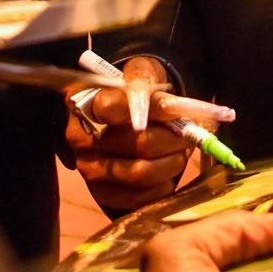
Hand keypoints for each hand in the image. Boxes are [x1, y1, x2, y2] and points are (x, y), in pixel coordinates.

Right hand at [67, 55, 191, 210]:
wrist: (126, 122)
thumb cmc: (135, 94)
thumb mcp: (141, 74)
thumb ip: (150, 82)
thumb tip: (172, 107)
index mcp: (85, 104)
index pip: (112, 106)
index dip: (151, 108)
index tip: (177, 108)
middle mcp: (82, 140)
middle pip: (138, 142)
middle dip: (173, 138)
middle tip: (190, 133)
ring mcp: (90, 170)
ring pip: (142, 172)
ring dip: (172, 162)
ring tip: (181, 151)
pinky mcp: (103, 195)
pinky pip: (141, 197)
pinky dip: (163, 185)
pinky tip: (168, 170)